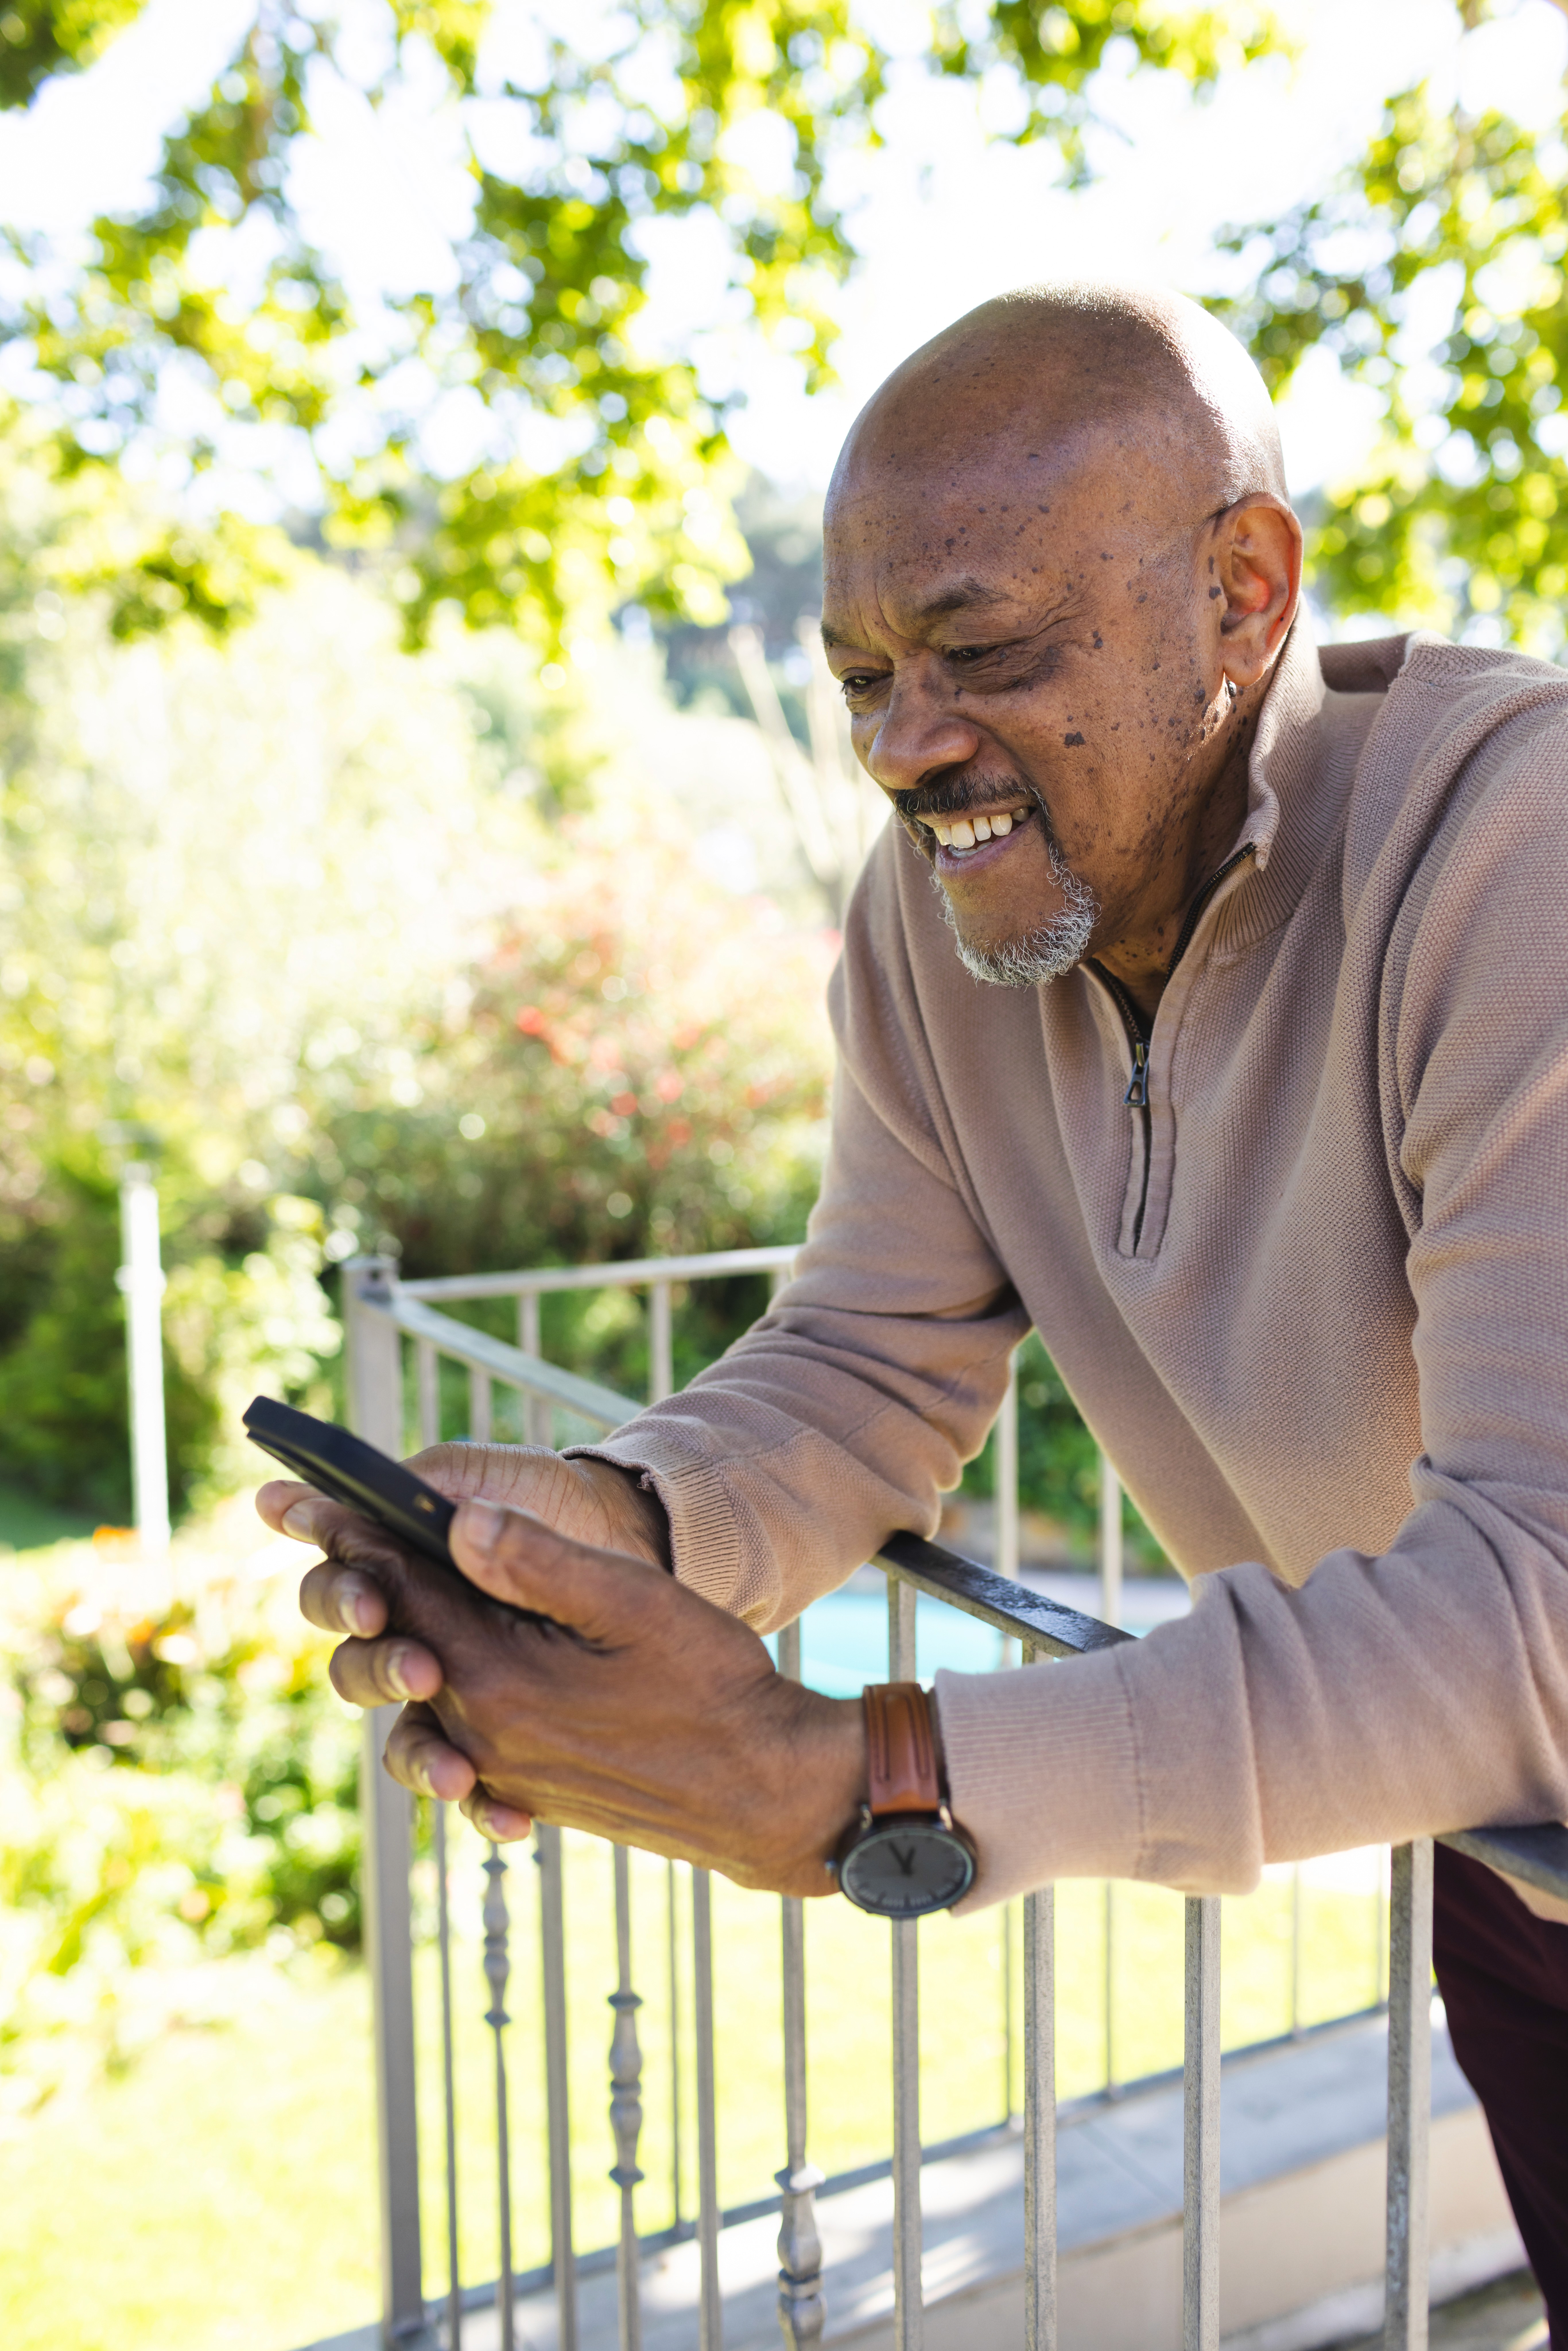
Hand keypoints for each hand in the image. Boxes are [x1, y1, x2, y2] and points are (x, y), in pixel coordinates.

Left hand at [282, 1489, 866, 1894]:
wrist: (762, 1792)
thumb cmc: (711, 1685)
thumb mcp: (633, 1602)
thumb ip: (539, 1560)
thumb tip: (456, 1520)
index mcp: (498, 1677)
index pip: (406, 1589)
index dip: (366, 1534)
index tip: (324, 1497)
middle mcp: (483, 1730)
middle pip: (402, 1640)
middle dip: (374, 1584)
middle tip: (345, 1535)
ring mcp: (502, 1768)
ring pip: (427, 1690)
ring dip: (412, 1642)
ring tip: (399, 1599)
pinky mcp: (528, 1789)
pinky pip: (462, 1736)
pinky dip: (452, 1696)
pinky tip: (465, 1667)